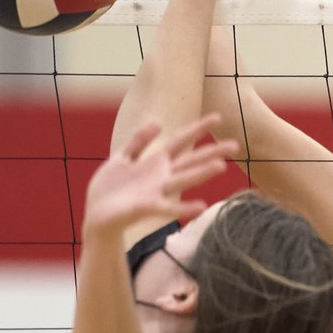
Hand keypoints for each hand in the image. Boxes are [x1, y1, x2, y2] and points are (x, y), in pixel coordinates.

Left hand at [83, 117, 236, 237]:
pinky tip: (201, 206)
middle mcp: (161, 176)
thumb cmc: (110, 189)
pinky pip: (167, 206)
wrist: (96, 215)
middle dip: (211, 152)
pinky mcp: (146, 206)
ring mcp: (155, 191)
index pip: (181, 141)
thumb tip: (159, 122)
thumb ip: (139, 141)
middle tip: (235, 145)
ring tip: (220, 167)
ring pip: (182, 179)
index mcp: (155, 162)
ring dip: (201, 174)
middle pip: (190, 160)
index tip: (218, 117)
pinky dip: (183, 207)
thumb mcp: (122, 157)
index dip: (198, 128)